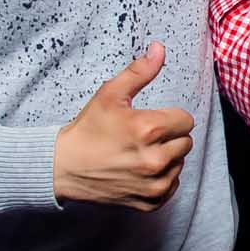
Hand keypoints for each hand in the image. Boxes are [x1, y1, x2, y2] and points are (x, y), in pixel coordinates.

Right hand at [53, 41, 194, 210]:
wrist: (63, 168)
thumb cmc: (87, 130)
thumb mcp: (110, 94)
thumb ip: (140, 71)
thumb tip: (160, 49)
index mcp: (149, 129)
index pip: (186, 120)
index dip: (169, 118)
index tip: (150, 121)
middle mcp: (155, 159)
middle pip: (185, 142)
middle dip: (169, 137)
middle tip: (143, 137)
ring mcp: (153, 184)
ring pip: (180, 164)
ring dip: (166, 158)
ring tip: (139, 153)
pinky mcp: (150, 202)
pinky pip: (172, 186)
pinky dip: (161, 179)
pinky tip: (140, 171)